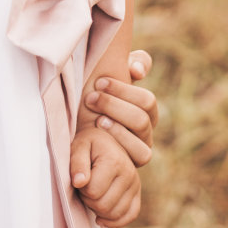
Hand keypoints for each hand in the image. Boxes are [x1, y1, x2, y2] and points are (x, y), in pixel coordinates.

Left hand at [70, 127, 140, 227]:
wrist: (106, 139)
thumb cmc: (88, 143)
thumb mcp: (78, 146)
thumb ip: (77, 163)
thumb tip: (79, 182)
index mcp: (114, 161)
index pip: (93, 192)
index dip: (81, 189)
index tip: (80, 178)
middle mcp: (129, 173)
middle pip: (103, 206)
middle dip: (88, 200)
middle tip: (85, 186)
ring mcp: (136, 184)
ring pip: (114, 214)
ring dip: (98, 209)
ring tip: (93, 193)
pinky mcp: (137, 193)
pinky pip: (130, 216)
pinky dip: (114, 221)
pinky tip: (101, 217)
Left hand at [82, 50, 157, 167]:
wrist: (81, 128)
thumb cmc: (97, 95)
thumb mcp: (113, 74)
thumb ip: (132, 63)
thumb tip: (138, 71)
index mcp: (144, 109)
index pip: (146, 101)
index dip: (124, 90)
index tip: (99, 82)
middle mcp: (146, 129)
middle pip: (142, 118)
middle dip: (114, 106)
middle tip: (90, 98)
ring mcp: (141, 147)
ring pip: (142, 139)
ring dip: (118, 127)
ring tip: (97, 119)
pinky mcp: (133, 164)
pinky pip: (138, 156)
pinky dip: (120, 144)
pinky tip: (100, 135)